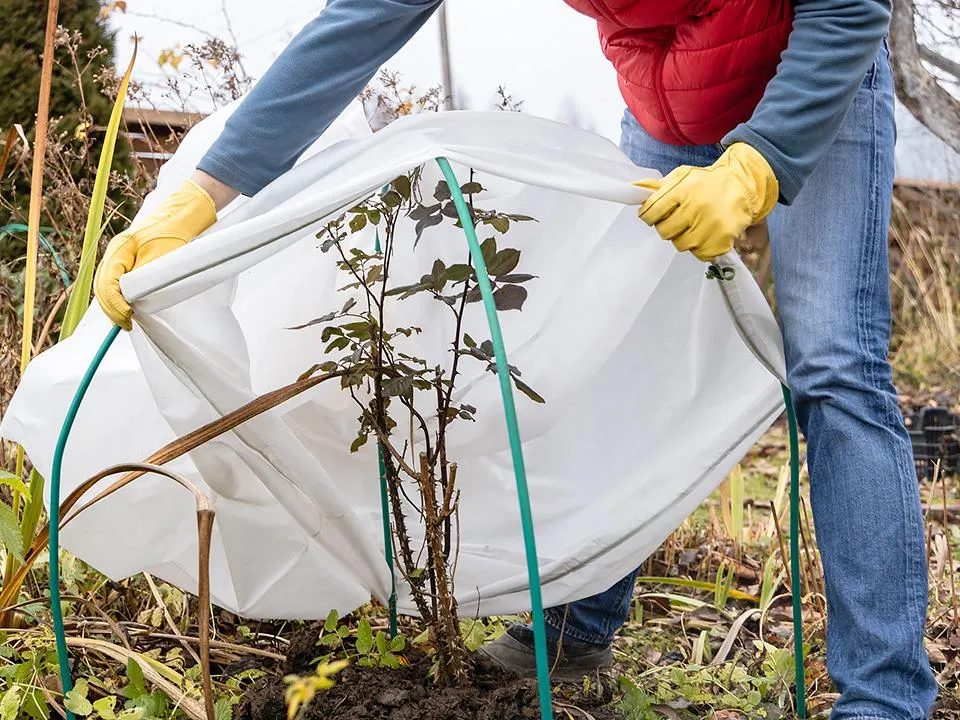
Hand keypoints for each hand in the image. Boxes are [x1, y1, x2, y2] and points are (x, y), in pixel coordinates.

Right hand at [94, 179, 216, 329]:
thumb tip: (131, 299)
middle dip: (112, 308)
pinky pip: (115, 282)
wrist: (180, 215)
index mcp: (119, 250)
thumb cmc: (173, 232)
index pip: (107, 283)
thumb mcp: (161, 256)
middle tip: (126, 324)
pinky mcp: (127, 261)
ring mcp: (119, 257)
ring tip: (125, 320)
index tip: (127, 317)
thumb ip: (145, 276)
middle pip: (102, 286)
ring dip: (113, 305)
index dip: (115, 304)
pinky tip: (127, 309)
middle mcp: (114, 253)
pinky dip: (118, 297)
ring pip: (107, 285)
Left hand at [634, 143, 778, 260]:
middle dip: (667, 226)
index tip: (653, 214)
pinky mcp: (722, 240)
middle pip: (664, 231)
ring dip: (684, 237)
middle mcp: (697, 207)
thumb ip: (658, 187)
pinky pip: (699, 254)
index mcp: (683, 190)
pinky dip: (700, 247)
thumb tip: (632, 190)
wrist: (742, 185)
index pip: (651, 212)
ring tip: (694, 225)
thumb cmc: (707, 183)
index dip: (649, 215)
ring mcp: (710, 225)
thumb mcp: (682, 176)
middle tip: (677, 219)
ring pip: (681, 244)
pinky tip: (706, 233)